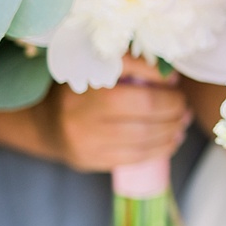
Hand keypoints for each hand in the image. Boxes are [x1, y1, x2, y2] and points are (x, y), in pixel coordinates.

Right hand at [52, 56, 191, 171]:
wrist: (43, 124)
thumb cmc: (78, 91)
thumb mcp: (93, 68)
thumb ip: (127, 65)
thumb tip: (169, 77)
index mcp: (84, 78)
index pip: (131, 69)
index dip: (159, 76)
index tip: (173, 80)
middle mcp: (83, 108)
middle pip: (144, 107)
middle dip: (172, 107)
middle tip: (182, 105)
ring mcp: (86, 137)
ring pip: (143, 136)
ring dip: (171, 130)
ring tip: (181, 123)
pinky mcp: (91, 159)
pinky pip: (135, 157)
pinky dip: (159, 149)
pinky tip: (171, 141)